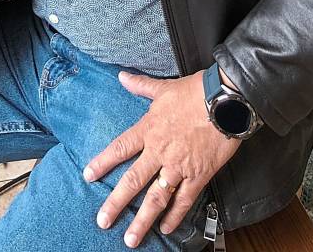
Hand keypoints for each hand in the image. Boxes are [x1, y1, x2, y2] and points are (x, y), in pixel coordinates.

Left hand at [83, 70, 239, 247]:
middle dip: (116, 202)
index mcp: (149, 129)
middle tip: (103, 221)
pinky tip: (166, 228)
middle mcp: (159, 151)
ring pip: (156, 197)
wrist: (225, 101)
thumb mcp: (164, 88)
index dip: (102, 162)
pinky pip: (184, 200)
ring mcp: (179, 166)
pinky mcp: (198, 175)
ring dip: (143, 219)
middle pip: (133, 180)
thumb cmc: (194, 92)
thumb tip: (122, 77)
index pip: (120, 148)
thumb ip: (141, 86)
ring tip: (131, 238)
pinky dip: (175, 216)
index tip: (88, 176)